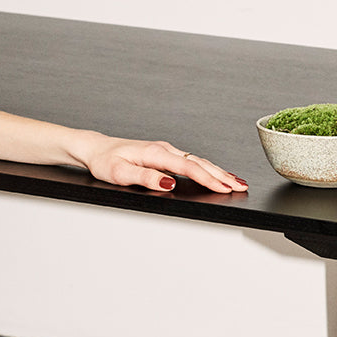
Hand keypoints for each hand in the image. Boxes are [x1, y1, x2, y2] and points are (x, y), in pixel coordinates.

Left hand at [82, 137, 247, 193]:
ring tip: (236, 181)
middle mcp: (164, 148)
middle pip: (199, 163)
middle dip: (222, 175)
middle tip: (241, 186)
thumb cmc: (105, 161)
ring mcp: (166, 150)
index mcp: (156, 153)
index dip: (209, 179)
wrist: (96, 149)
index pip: (189, 168)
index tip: (224, 187)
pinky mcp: (165, 153)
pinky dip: (207, 168)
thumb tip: (169, 183)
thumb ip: (146, 178)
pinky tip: (215, 173)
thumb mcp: (120, 174)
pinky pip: (191, 161)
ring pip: (198, 161)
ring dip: (218, 171)